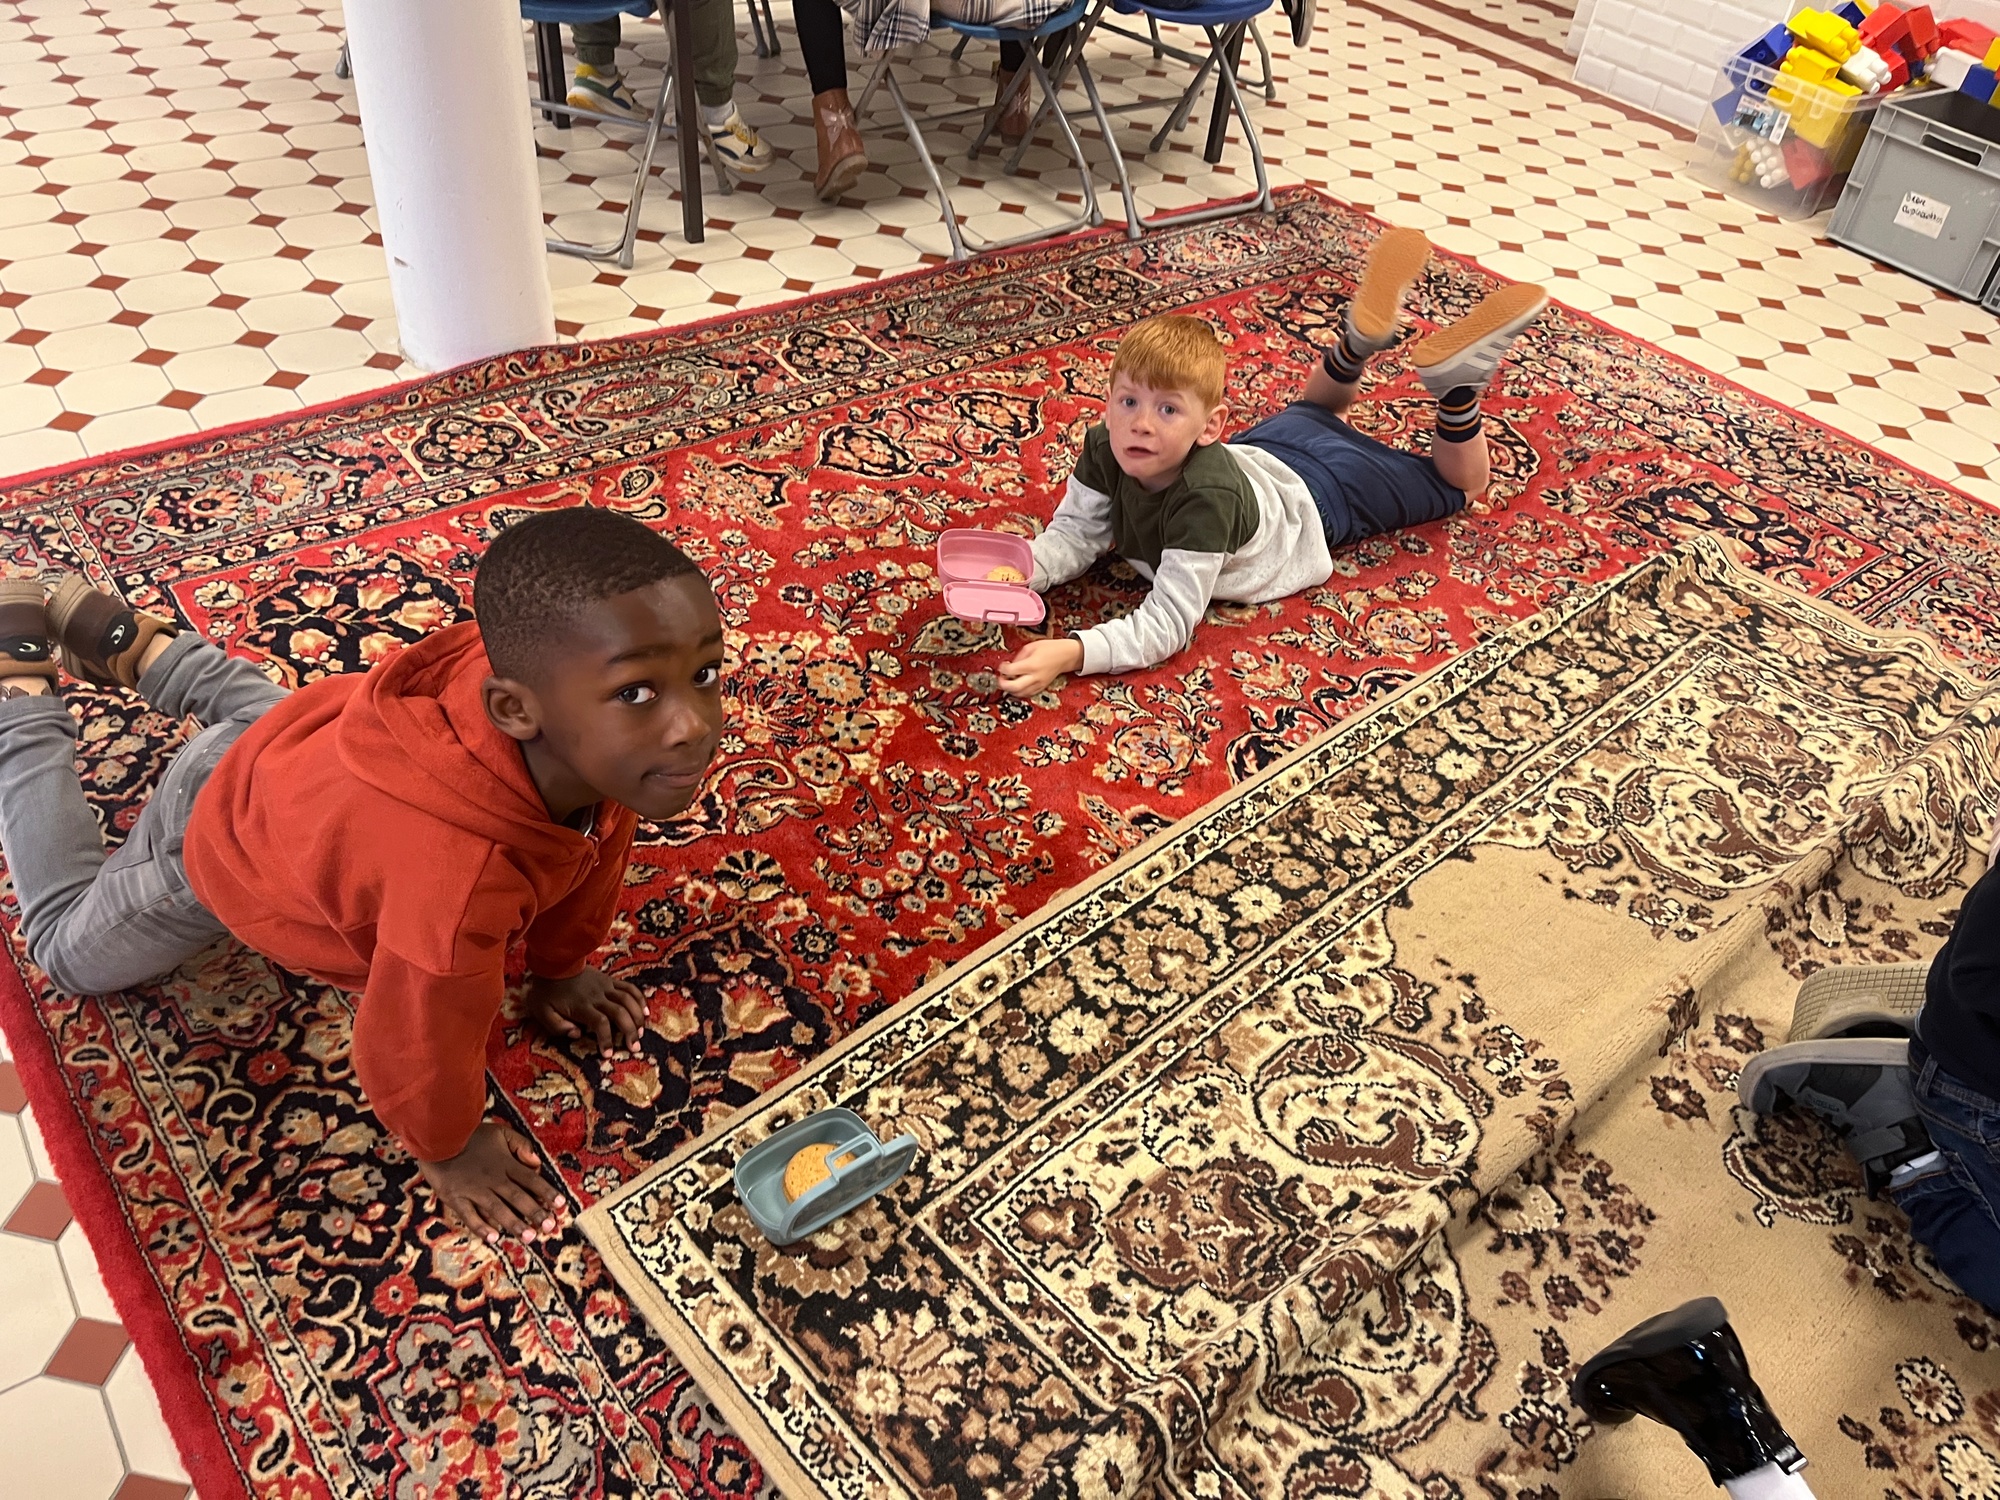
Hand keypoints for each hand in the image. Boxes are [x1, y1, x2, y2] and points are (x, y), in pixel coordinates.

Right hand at [418, 1121, 564, 1244]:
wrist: (438, 1137)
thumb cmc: (470, 1135)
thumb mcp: (500, 1132)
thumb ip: (520, 1144)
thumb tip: (536, 1161)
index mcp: (505, 1164)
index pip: (531, 1179)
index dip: (547, 1192)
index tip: (561, 1205)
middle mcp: (493, 1179)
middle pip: (518, 1197)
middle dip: (535, 1213)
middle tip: (550, 1227)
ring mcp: (474, 1190)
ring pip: (498, 1209)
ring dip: (514, 1223)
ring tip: (529, 1237)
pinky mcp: (456, 1198)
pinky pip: (469, 1215)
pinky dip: (481, 1227)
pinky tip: (493, 1237)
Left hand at [527, 967, 647, 1057]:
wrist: (553, 962)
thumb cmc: (546, 990)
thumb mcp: (541, 1011)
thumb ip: (558, 1026)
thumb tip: (577, 1035)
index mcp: (581, 1006)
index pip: (600, 1023)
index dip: (607, 1039)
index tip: (608, 1054)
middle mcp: (597, 996)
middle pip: (620, 1013)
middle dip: (630, 1031)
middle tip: (635, 1047)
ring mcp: (606, 986)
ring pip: (629, 1000)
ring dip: (638, 1017)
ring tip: (641, 1032)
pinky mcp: (610, 980)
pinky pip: (629, 988)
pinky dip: (640, 999)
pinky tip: (645, 1011)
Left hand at [997, 637, 1083, 697]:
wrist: (1065, 656)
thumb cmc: (1049, 649)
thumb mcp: (1031, 647)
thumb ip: (1018, 657)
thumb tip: (1009, 666)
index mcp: (1031, 665)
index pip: (1011, 671)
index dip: (1002, 669)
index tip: (1002, 666)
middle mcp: (1035, 677)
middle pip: (1014, 687)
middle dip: (1003, 684)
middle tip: (1000, 678)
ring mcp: (1039, 684)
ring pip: (1020, 694)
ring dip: (1010, 689)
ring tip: (1008, 682)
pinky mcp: (1041, 688)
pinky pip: (1027, 694)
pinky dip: (1019, 692)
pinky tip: (1017, 686)